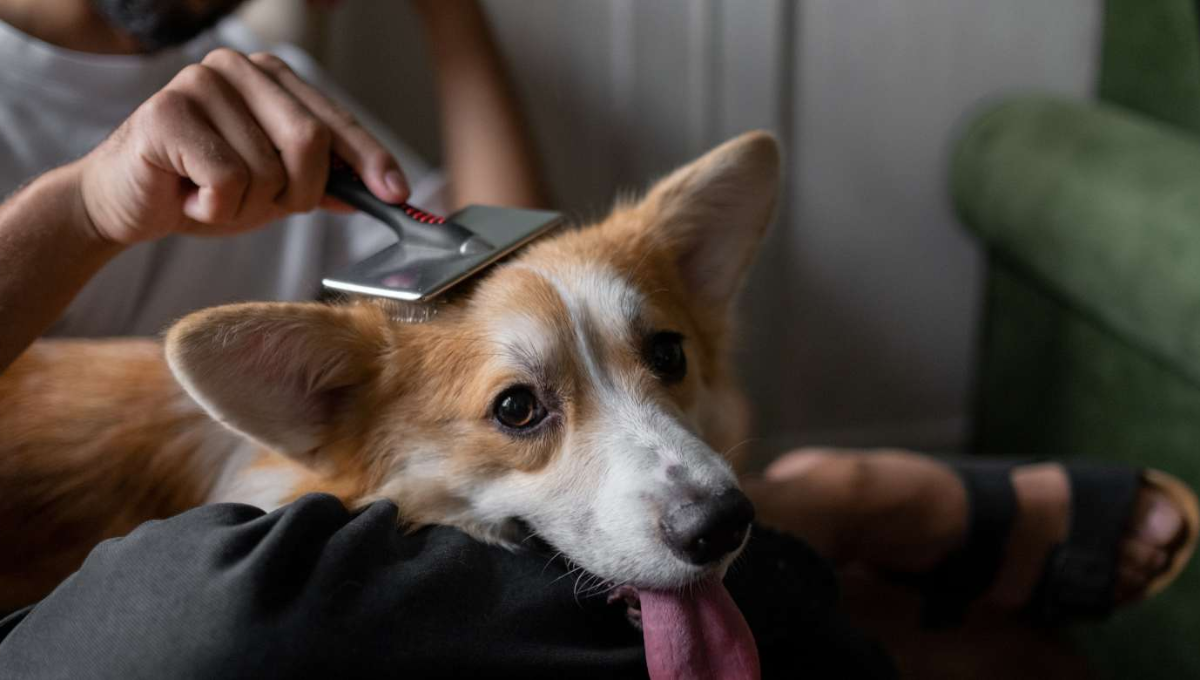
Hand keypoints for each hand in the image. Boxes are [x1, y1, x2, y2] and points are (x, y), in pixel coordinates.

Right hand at [77, 48, 408, 245]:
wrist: (126, 203)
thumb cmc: (202, 187)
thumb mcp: (276, 188)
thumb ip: (323, 182)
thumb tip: (380, 190)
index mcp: (271, 78)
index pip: (335, 120)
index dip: (370, 159)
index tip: (397, 193)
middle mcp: (238, 68)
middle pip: (309, 140)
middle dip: (299, 192)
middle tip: (268, 206)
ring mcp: (200, 84)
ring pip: (266, 170)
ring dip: (246, 207)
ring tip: (211, 196)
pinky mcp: (166, 112)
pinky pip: (226, 181)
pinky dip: (214, 208)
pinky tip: (188, 196)